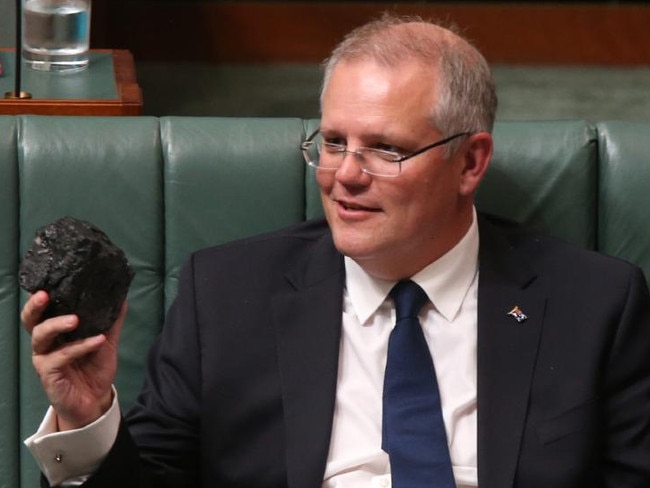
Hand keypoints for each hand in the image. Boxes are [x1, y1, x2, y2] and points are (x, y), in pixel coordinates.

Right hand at [21, 291, 126, 430]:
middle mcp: (46, 341)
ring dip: (57, 324)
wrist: (96, 398)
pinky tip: (98, 341)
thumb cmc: (94, 367)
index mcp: (56, 330)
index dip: (41, 296)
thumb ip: (112, 320)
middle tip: (45, 295)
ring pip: (41, 336)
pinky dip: (80, 347)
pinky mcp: (48, 373)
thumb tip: (122, 296)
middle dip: (35, 306)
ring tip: (75, 319)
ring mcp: (44, 357)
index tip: (49, 281)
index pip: (44, 309)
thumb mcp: (106, 340)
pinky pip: (61, 356)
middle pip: (31, 320)